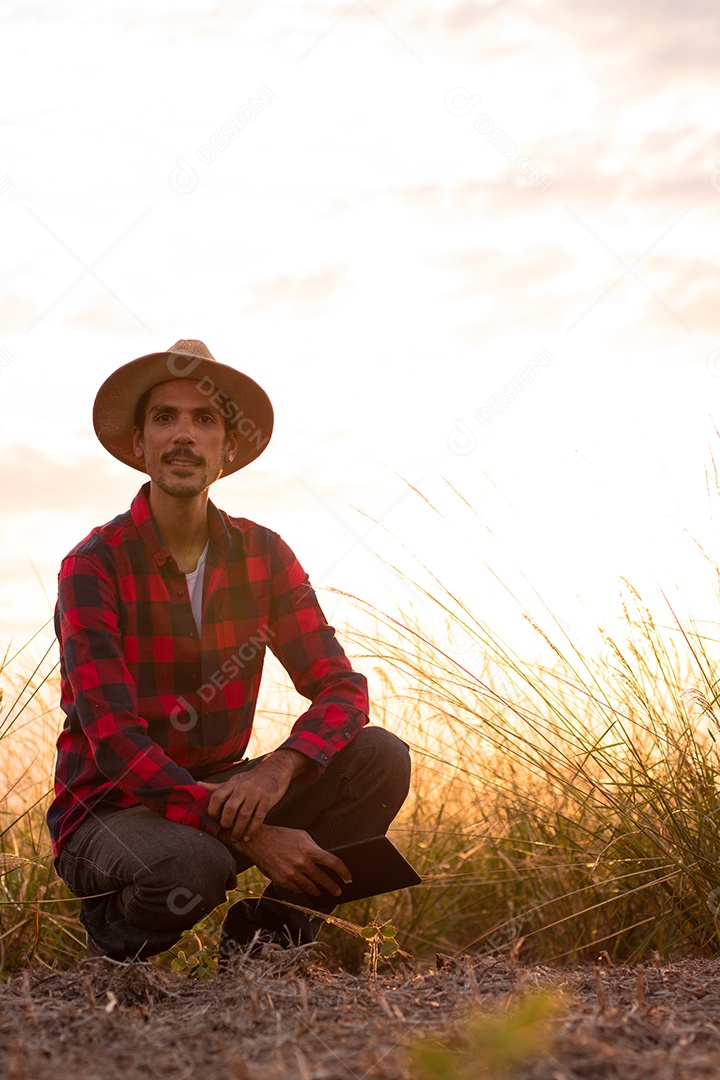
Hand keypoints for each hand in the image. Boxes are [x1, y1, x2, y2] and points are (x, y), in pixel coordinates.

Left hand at [198, 749, 306, 843]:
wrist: (275, 770)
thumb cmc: (251, 779)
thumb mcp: (234, 780)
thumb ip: (217, 787)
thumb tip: (197, 784)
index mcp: (232, 783)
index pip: (217, 797)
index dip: (212, 811)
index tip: (214, 819)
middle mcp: (243, 787)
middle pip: (230, 808)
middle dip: (226, 822)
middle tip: (226, 830)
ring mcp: (256, 794)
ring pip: (244, 815)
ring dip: (238, 830)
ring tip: (236, 837)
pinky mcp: (268, 800)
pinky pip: (258, 818)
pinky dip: (252, 830)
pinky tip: (247, 837)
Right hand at [223, 824, 351, 897]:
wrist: (259, 841)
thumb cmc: (282, 836)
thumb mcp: (302, 836)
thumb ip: (314, 848)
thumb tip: (325, 860)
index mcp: (309, 850)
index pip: (332, 862)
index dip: (343, 871)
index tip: (348, 878)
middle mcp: (302, 863)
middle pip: (323, 879)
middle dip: (333, 887)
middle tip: (339, 891)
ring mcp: (291, 873)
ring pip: (310, 887)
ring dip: (318, 891)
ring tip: (322, 893)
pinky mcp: (282, 880)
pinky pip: (297, 890)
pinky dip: (303, 891)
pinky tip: (307, 891)